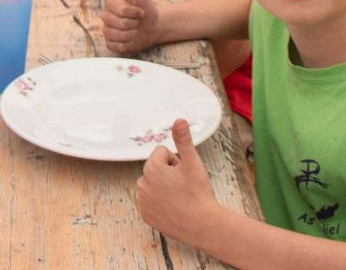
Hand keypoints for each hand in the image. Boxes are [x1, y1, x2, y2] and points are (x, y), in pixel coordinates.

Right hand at [103, 0, 160, 54]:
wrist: (153, 27)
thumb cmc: (146, 9)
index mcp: (111, 4)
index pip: (121, 10)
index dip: (134, 13)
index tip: (141, 12)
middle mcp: (106, 17)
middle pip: (119, 24)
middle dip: (134, 24)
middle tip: (137, 22)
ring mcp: (107, 31)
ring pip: (117, 36)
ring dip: (131, 35)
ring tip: (135, 31)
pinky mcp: (110, 43)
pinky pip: (116, 46)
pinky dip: (127, 45)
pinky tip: (131, 40)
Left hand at [134, 119, 216, 241]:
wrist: (203, 226)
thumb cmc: (199, 192)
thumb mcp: (192, 162)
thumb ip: (183, 140)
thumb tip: (179, 119)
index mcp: (152, 168)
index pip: (162, 153)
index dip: (177, 161)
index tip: (184, 175)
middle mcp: (142, 183)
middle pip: (156, 168)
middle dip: (169, 174)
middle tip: (184, 187)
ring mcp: (142, 201)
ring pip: (153, 184)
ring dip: (164, 187)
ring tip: (179, 199)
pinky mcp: (145, 215)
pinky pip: (151, 201)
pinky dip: (160, 203)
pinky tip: (173, 209)